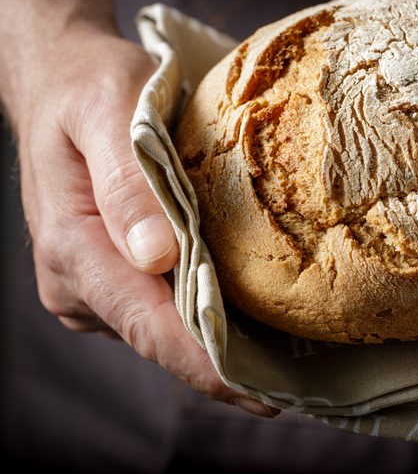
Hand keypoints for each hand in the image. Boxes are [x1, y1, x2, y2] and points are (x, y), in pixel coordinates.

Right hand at [7, 23, 277, 416]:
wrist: (60, 80)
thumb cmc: (88, 86)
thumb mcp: (107, 109)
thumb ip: (126, 181)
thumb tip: (155, 257)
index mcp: (72, 247)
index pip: (148, 326)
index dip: (206, 365)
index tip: (263, 393)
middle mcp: (78, 283)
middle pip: (161, 342)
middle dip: (227, 369)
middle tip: (301, 389)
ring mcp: (94, 287)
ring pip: (164, 332)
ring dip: (221, 346)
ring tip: (292, 364)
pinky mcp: (113, 280)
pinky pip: (163, 310)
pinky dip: (207, 319)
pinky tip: (256, 325)